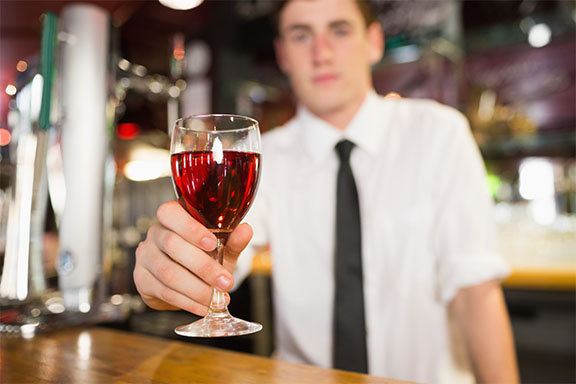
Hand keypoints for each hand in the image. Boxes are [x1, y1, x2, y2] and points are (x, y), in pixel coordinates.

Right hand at [133, 201, 252, 315]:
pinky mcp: (141, 280)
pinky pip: (164, 292)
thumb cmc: (201, 254)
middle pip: (172, 245)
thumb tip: (246, 231)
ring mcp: (145, 256)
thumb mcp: (220, 246)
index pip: (171, 213)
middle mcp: (154, 233)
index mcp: (171, 217)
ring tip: (217, 298)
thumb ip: (232, 239)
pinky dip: (188, 302)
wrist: (183, 278)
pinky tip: (203, 306)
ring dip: (196, 289)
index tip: (213, 244)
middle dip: (203, 267)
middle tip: (226, 282)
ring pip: (168, 273)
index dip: (190, 228)